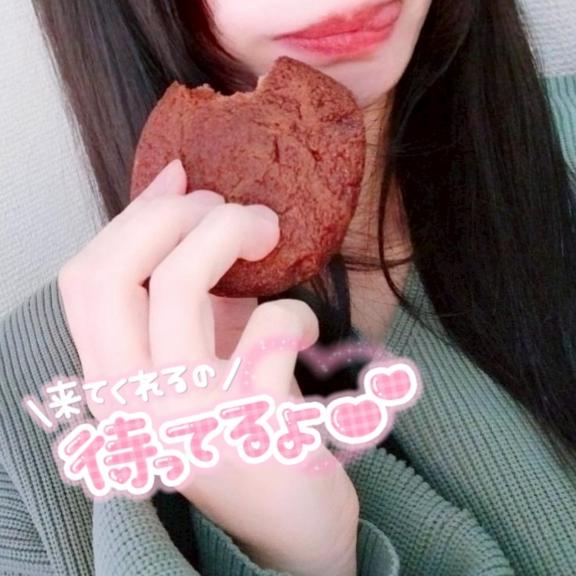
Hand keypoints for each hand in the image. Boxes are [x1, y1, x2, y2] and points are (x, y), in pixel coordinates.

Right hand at [58, 159, 359, 575]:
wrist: (284, 522)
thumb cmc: (239, 423)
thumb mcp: (193, 356)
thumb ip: (179, 287)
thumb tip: (177, 184)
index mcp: (110, 381)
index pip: (85, 279)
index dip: (134, 216)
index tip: (183, 180)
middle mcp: (130, 403)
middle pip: (117, 271)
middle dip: (177, 215)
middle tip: (231, 208)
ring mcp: (187, 417)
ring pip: (184, 283)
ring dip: (233, 233)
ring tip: (270, 235)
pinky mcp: (251, 426)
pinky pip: (272, 327)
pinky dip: (295, 311)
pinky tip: (305, 331)